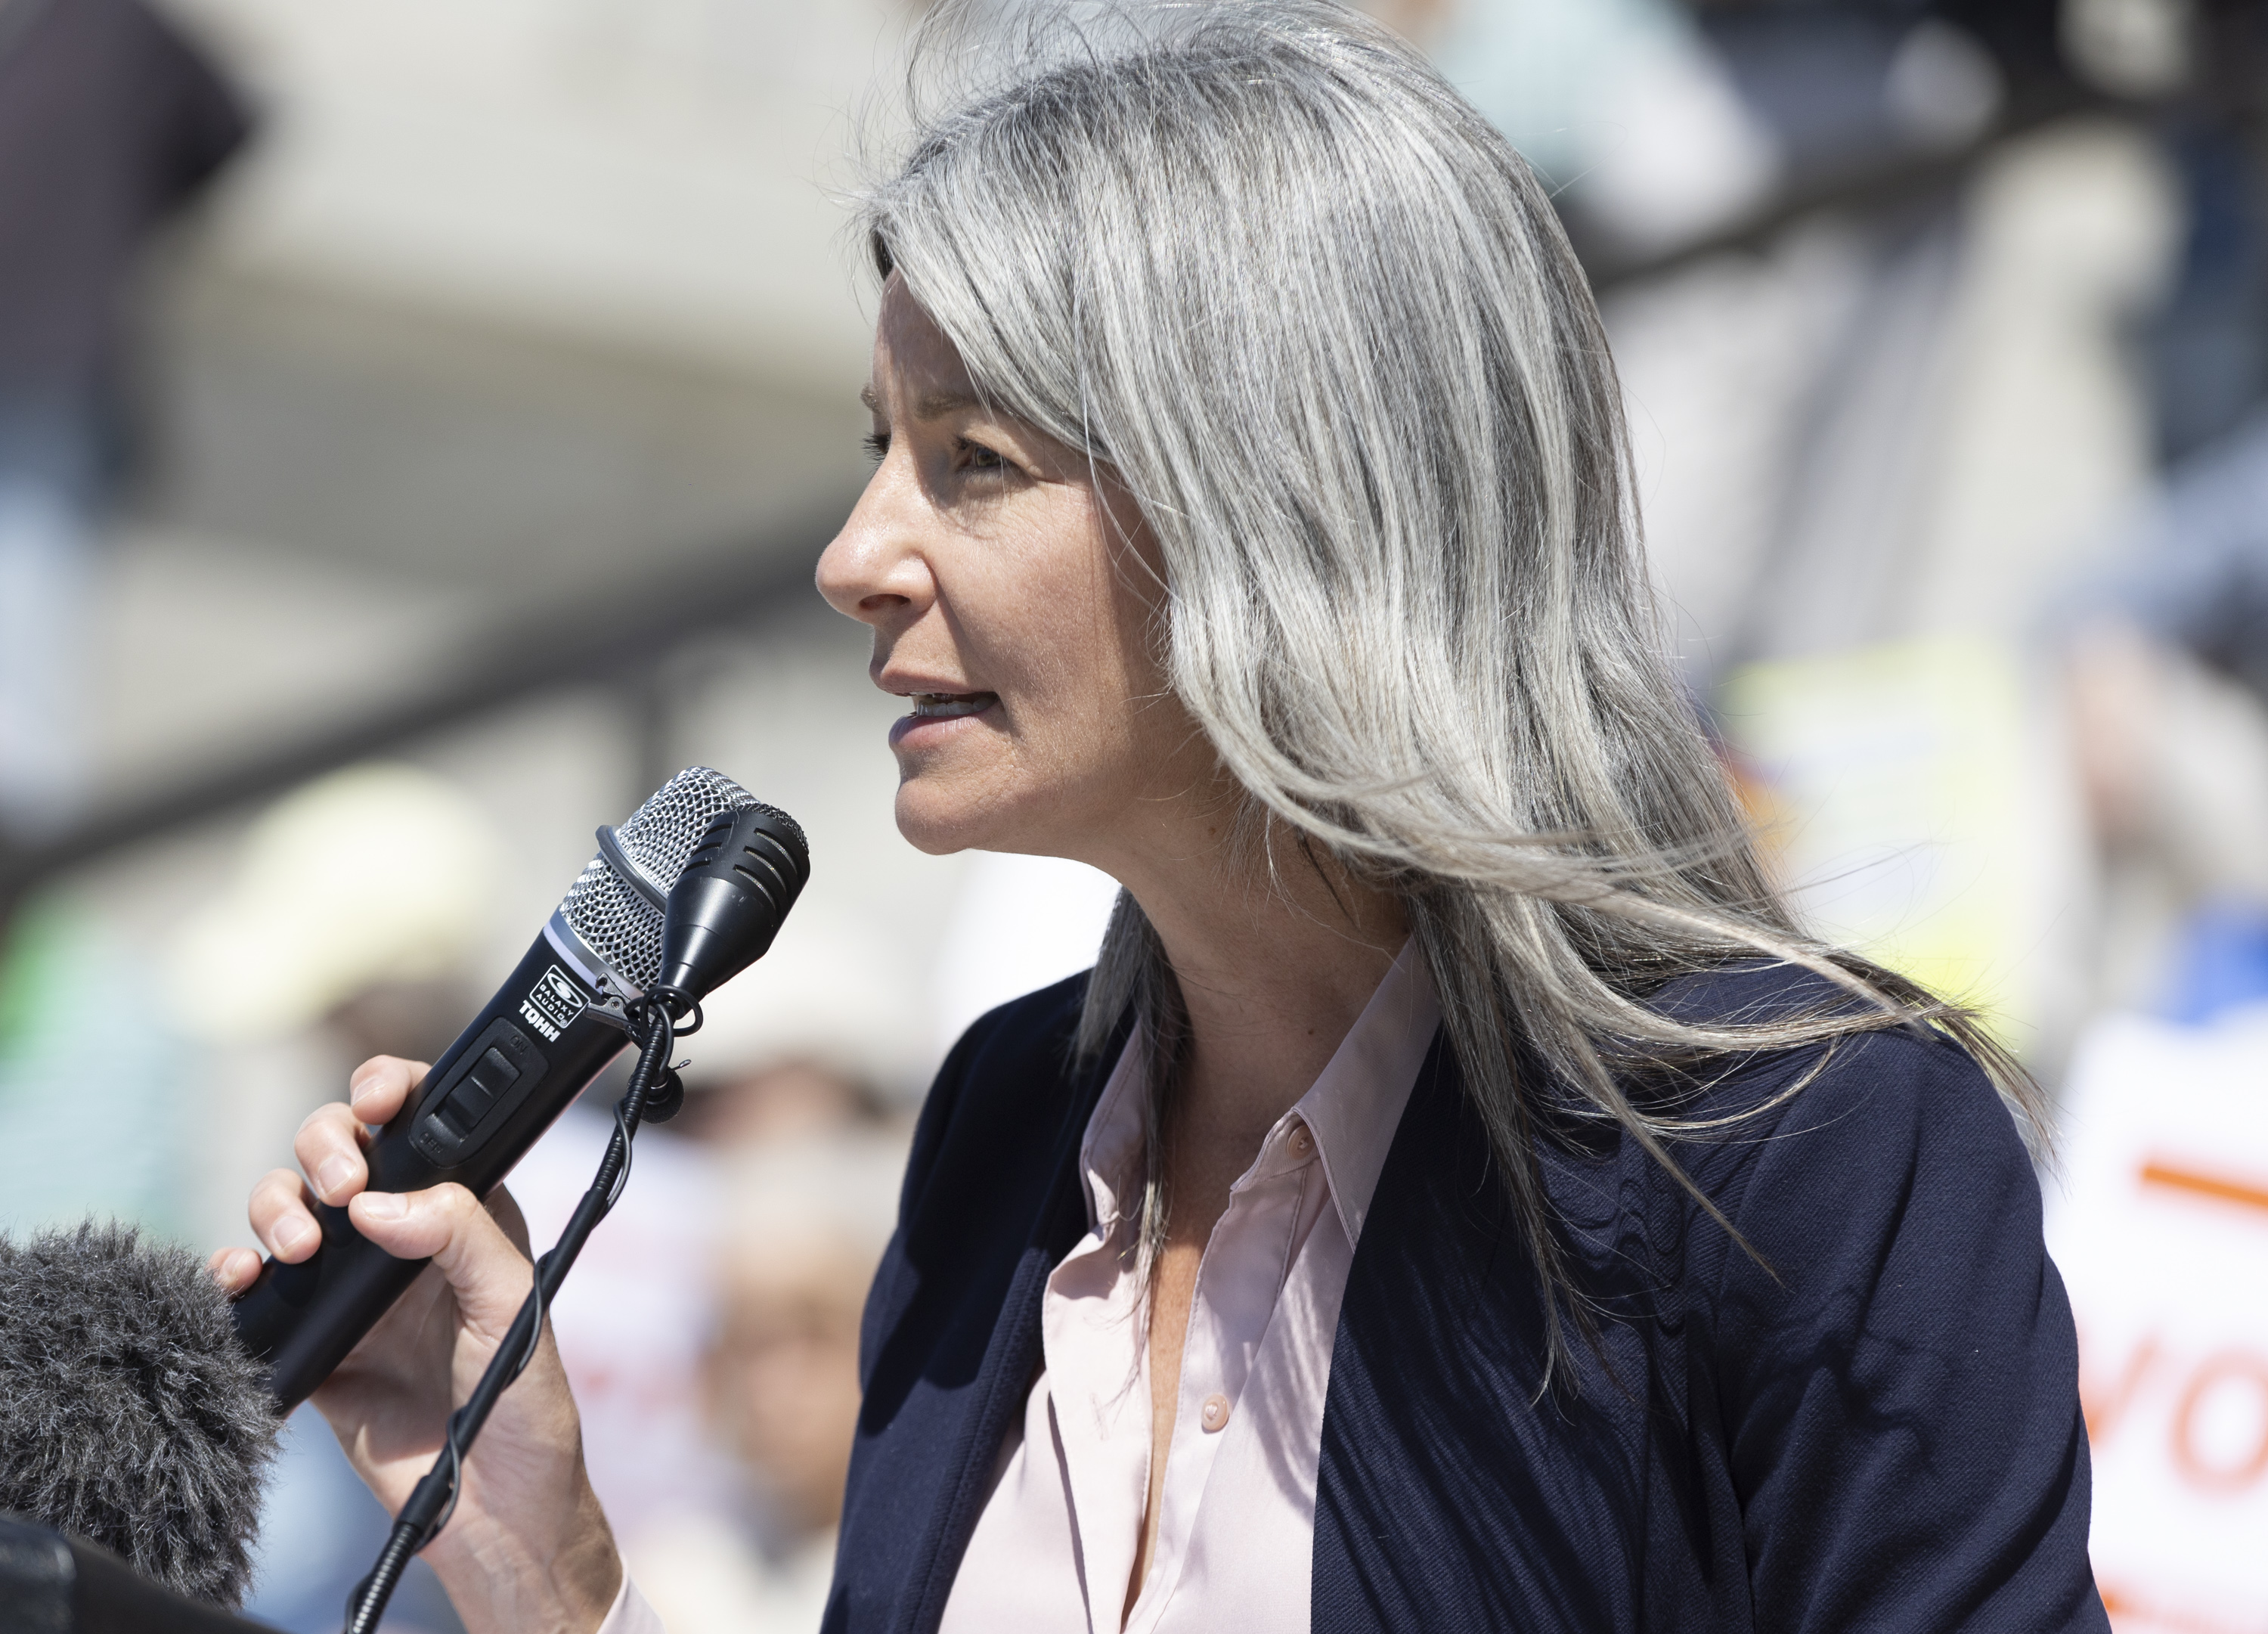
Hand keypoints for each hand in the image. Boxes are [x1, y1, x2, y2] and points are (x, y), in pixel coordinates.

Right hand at [210, 1056, 622, 1633]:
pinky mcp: (316, 1343)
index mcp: (466, 1214)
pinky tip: (244, 1279)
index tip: (376, 1095)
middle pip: (339, 1152)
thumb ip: (461, 1237)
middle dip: (325, 1145)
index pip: (421, 1126)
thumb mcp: (514, 1308)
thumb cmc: (526, 1407)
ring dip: (278, 1207)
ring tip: (299, 1248)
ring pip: (292, 1211)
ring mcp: (355, 1289)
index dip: (390, 1090)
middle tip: (339, 1186)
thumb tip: (381, 1200)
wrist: (491, 1513)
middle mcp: (406, 1240)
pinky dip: (235, 1274)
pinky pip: (259, 1292)